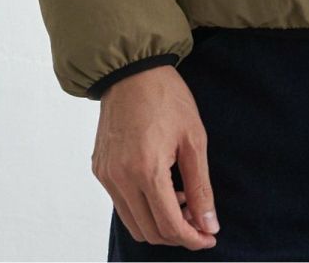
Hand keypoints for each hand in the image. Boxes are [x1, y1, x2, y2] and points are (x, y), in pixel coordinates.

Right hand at [91, 64, 219, 249]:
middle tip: (198, 221)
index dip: (192, 238)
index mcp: (146, 170)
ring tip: (181, 202)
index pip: (169, 225)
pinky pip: (121, 204)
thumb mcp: (194, 139)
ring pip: (133, 223)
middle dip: (177, 234)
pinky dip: (142, 208)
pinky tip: (162, 188)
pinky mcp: (99, 170)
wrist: (132, 70)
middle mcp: (120, 178)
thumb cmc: (167, 98)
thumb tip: (209, 225)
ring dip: (159, 224)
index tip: (209, 237)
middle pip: (149, 231)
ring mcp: (106, 176)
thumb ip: (200, 187)